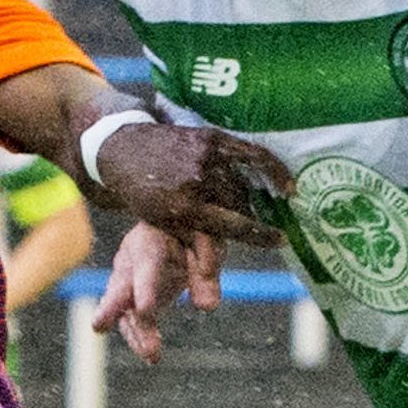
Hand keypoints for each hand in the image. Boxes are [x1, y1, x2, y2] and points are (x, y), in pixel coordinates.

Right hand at [91, 221, 225, 362]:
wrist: (180, 223)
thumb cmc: (194, 226)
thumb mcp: (208, 238)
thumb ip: (208, 265)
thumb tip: (206, 307)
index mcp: (149, 238)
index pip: (146, 265)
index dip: (145, 288)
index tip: (146, 311)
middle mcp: (131, 260)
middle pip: (120, 286)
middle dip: (111, 307)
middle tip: (99, 326)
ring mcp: (128, 279)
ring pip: (125, 309)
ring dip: (136, 333)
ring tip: (152, 355)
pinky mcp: (134, 296)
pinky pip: (133, 319)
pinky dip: (141, 337)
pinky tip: (152, 356)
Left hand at [92, 121, 292, 248]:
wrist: (123, 147)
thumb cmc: (143, 193)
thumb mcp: (162, 223)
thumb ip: (194, 241)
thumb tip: (218, 269)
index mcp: (183, 209)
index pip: (233, 226)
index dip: (261, 236)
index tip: (282, 241)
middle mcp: (196, 183)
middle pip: (240, 204)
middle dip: (252, 217)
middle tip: (263, 225)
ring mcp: (204, 157)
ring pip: (244, 183)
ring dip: (255, 196)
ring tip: (268, 203)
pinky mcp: (211, 137)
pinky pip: (249, 154)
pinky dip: (270, 167)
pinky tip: (284, 181)